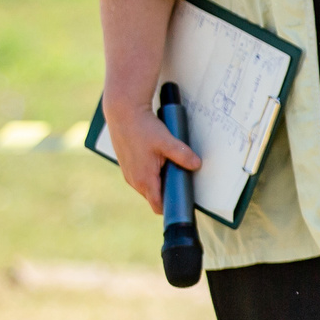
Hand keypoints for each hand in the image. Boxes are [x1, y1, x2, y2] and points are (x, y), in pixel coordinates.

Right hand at [106, 99, 201, 214]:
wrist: (122, 113)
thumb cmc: (143, 127)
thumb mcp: (166, 141)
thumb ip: (182, 155)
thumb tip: (197, 165)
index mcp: (144, 180)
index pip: (158, 206)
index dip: (171, 207)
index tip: (183, 202)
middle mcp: (134, 181)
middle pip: (154, 197)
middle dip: (168, 192)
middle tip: (182, 181)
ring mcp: (128, 174)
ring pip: (147, 187)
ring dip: (159, 182)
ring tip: (171, 169)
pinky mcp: (127, 166)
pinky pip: (141, 177)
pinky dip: (151, 174)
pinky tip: (159, 161)